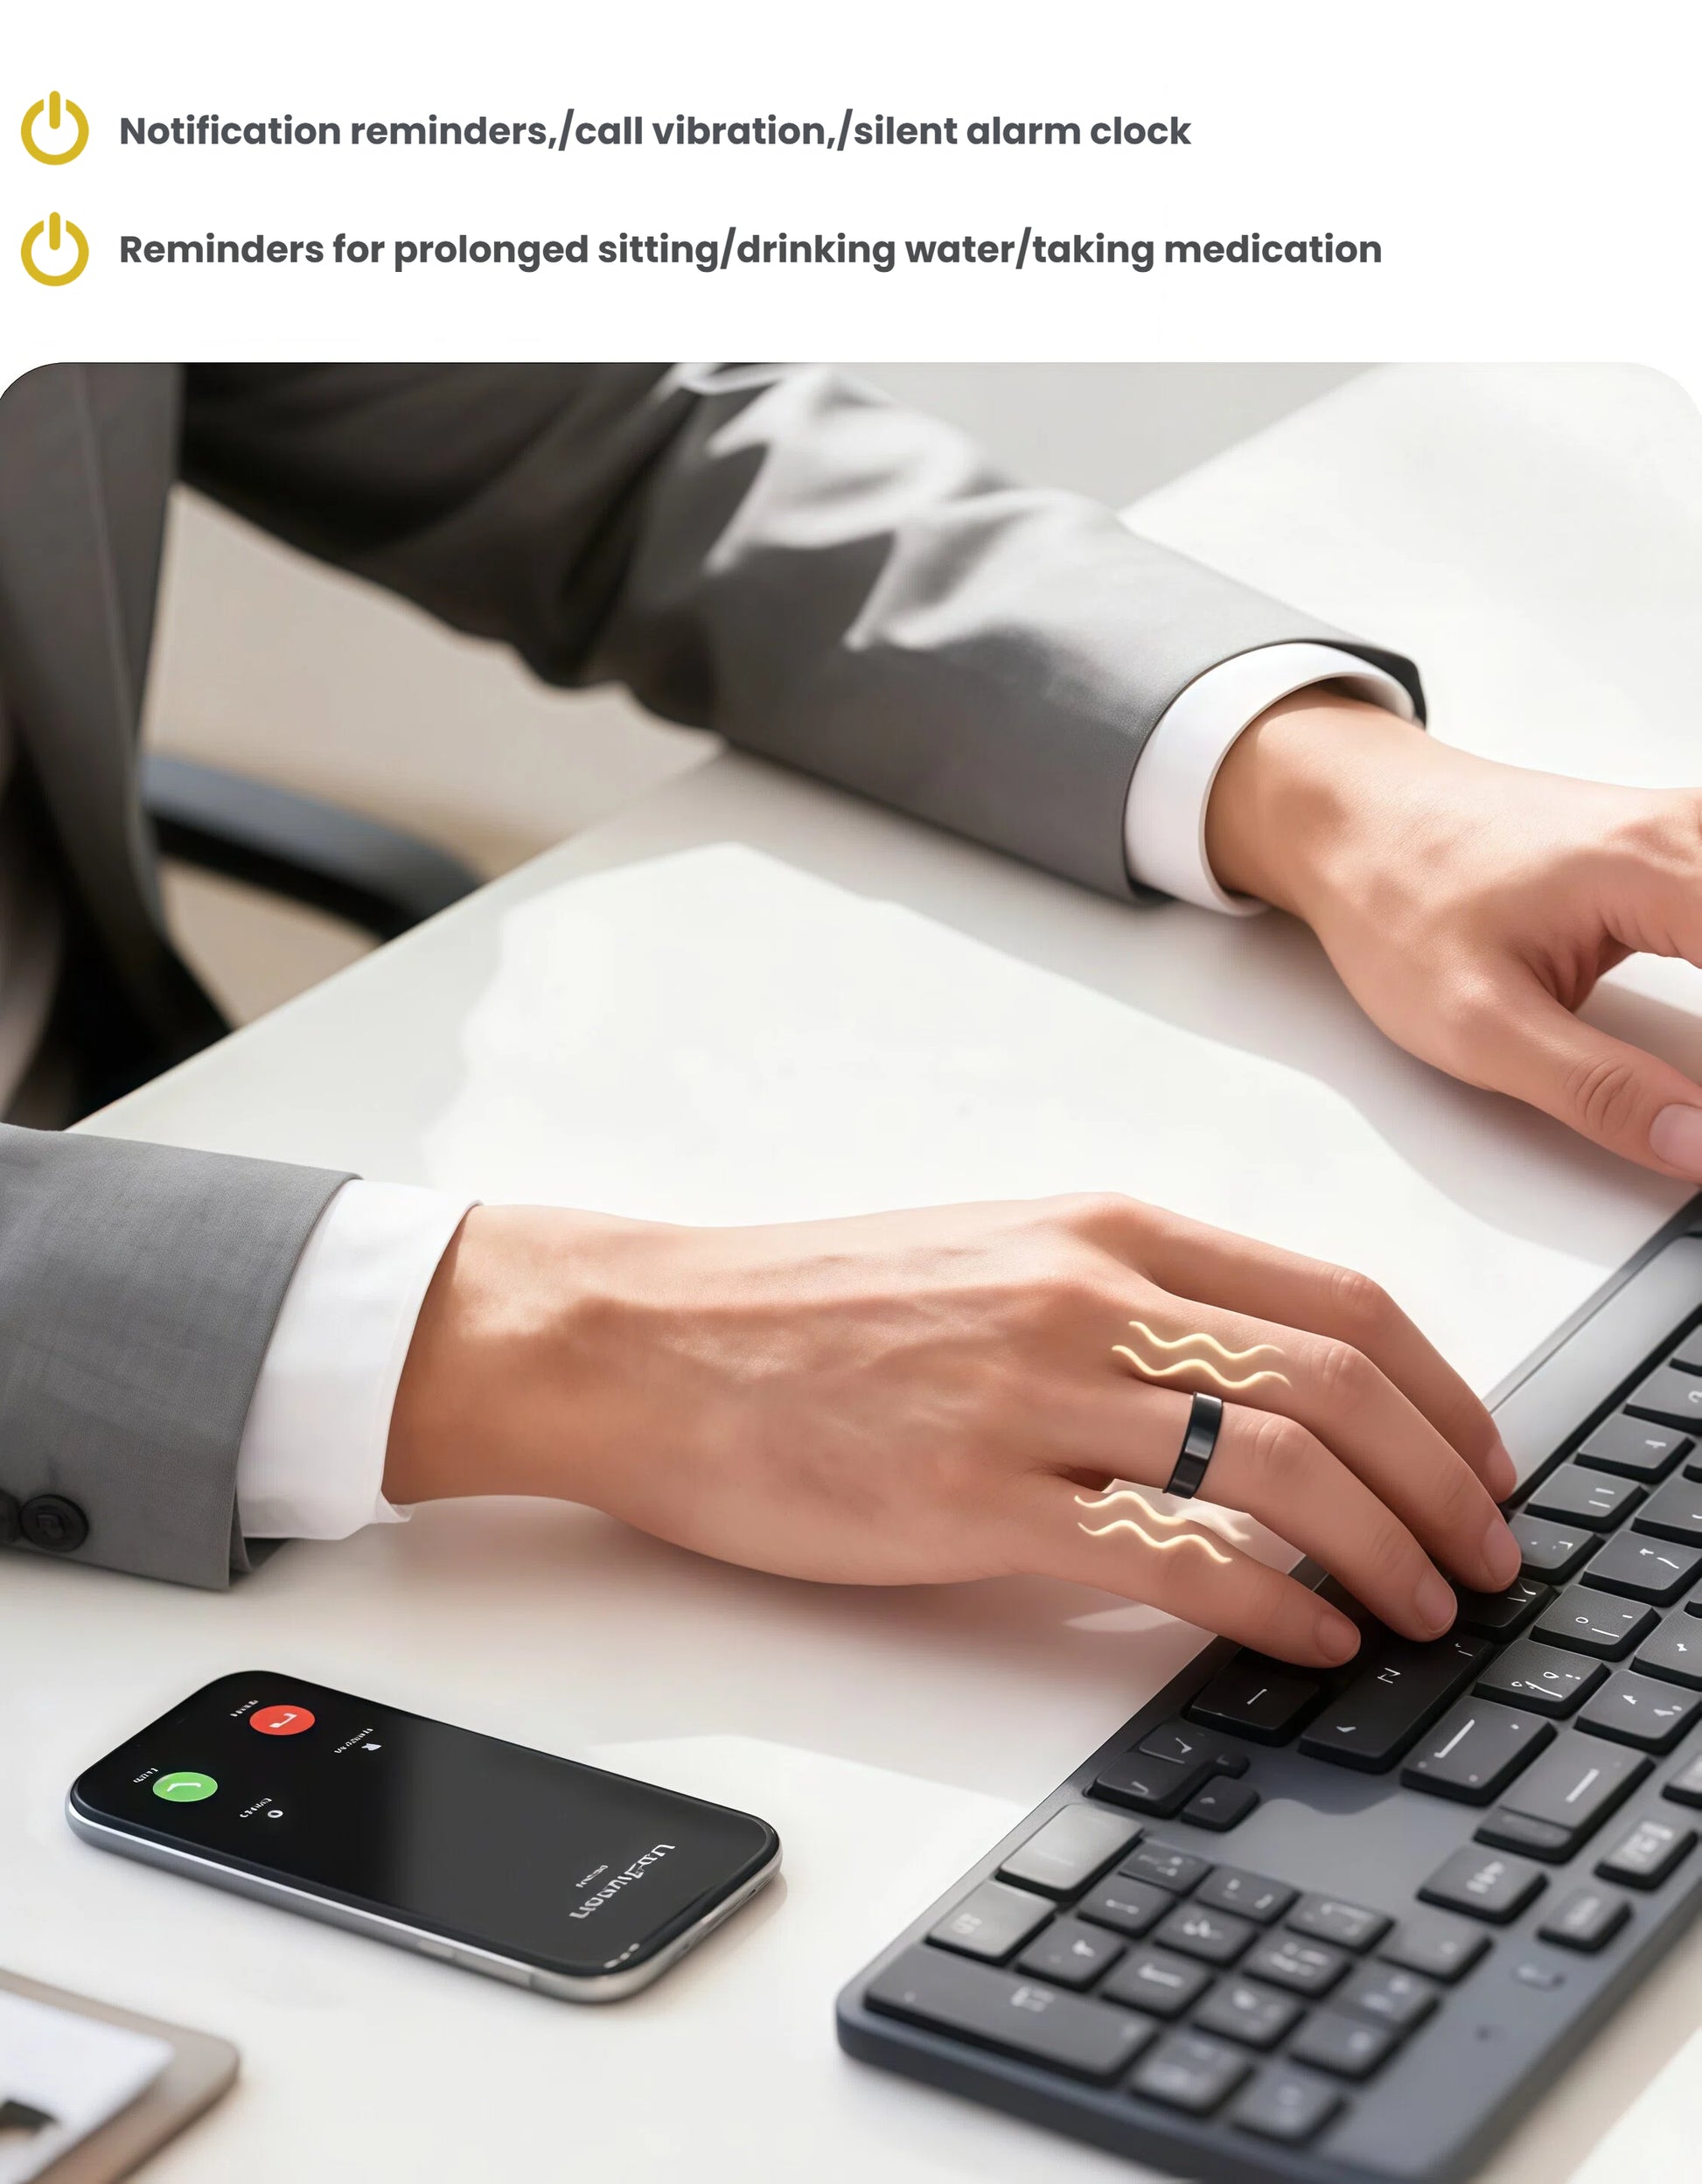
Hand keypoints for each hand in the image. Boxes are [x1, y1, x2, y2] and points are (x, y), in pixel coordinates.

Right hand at [386, 1194, 1520, 1666]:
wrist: (650, 1339)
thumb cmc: (810, 1306)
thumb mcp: (996, 1257)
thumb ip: (1130, 1304)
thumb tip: (1262, 1393)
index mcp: (1103, 1231)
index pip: (1338, 1301)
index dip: (1445, 1392)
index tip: (1480, 1459)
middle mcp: (1086, 1295)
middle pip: (1338, 1385)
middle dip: (1446, 1484)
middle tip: (1484, 1555)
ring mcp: (1029, 1393)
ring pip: (1276, 1470)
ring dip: (1384, 1550)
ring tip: (1420, 1610)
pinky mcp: (971, 1495)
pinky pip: (1167, 1557)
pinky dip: (1270, 1605)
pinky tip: (1308, 1636)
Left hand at [1206, 690, 1701, 1178]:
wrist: (1351, 818)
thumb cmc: (1395, 896)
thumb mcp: (1478, 1025)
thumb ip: (1599, 1093)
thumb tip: (1698, 1149)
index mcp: (1656, 867)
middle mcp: (1692, 831)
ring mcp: (1693, 831)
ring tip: (1694, 1093)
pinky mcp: (1684, 850)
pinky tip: (1698, 1060)